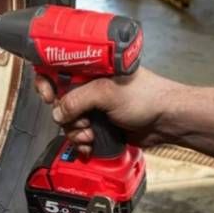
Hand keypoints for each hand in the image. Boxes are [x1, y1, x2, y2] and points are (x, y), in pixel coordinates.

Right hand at [34, 67, 178, 154]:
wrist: (166, 122)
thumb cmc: (147, 97)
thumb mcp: (107, 93)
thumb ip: (77, 100)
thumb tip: (57, 112)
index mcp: (91, 68)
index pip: (57, 69)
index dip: (47, 81)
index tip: (47, 95)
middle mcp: (90, 85)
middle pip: (60, 100)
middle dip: (66, 115)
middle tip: (80, 120)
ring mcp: (95, 106)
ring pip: (68, 121)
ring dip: (76, 131)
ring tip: (91, 133)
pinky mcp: (100, 124)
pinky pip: (79, 134)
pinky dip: (82, 141)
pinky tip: (91, 144)